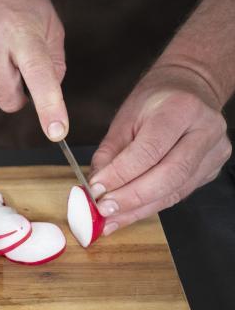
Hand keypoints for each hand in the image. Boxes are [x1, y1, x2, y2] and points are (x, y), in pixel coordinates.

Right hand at [0, 0, 67, 140]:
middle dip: (20, 94)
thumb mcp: (48, 21)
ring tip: (0, 52)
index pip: (38, 77)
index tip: (57, 130)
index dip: (49, 107)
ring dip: (1, 83)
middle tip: (20, 67)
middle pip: (9, 100)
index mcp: (20, 33)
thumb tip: (50, 91)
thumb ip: (55, 61)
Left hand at [89, 65, 231, 234]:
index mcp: (181, 109)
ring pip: (174, 191)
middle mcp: (205, 130)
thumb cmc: (154, 101)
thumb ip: (110, 152)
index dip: (121, 174)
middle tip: (104, 210)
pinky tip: (128, 214)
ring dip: (138, 209)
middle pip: (168, 175)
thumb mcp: (125, 118)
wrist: (189, 90)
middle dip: (131, 198)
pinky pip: (178, 194)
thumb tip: (96, 185)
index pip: (149, 150)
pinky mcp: (212, 170)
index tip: (96, 190)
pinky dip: (150, 207)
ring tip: (111, 220)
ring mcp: (214, 152)